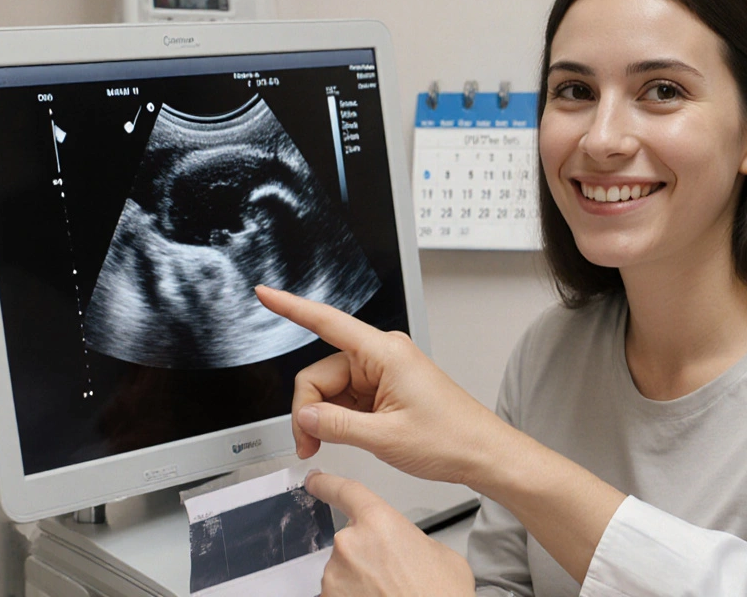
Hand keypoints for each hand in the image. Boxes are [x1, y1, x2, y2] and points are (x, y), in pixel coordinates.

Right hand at [255, 285, 508, 486]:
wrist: (481, 453)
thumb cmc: (450, 438)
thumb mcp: (384, 437)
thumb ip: (337, 424)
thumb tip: (304, 417)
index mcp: (384, 353)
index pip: (327, 322)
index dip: (291, 307)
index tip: (265, 293)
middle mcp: (382, 356)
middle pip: (320, 373)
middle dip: (309, 410)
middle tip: (310, 445)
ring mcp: (383, 372)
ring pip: (330, 389)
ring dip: (324, 419)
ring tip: (330, 447)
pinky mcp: (384, 389)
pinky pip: (347, 399)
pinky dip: (339, 420)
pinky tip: (348, 437)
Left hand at [307, 472, 473, 596]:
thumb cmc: (440, 594)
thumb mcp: (438, 552)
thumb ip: (411, 537)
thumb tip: (403, 545)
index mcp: (379, 522)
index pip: (345, 491)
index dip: (327, 484)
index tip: (315, 481)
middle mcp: (350, 544)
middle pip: (350, 538)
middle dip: (367, 552)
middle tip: (392, 570)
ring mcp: (335, 576)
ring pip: (343, 569)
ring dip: (359, 577)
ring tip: (389, 589)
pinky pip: (338, 591)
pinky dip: (353, 595)